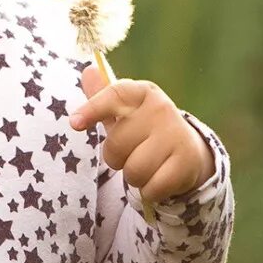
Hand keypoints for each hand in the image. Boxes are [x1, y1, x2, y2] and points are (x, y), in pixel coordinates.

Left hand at [70, 66, 214, 208]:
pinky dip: (150, 192)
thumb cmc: (145, 129)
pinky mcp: (186, 163)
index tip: (74, 123)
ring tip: (146, 166)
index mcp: (143, 93)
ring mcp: (176, 135)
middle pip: (116, 145)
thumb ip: (102, 95)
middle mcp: (161, 109)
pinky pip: (151, 189)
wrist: (187, 150)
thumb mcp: (125, 111)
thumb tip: (88, 70)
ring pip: (134, 171)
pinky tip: (159, 178)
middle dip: (117, 158)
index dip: (92, 109)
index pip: (114, 95)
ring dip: (134, 177)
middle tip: (132, 153)